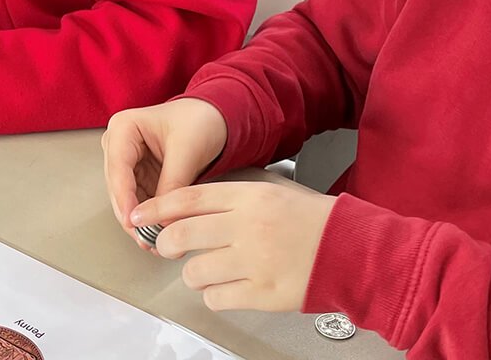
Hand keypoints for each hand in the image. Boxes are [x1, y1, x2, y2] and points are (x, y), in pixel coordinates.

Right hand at [102, 98, 228, 230]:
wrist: (215, 118)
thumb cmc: (200, 120)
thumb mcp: (187, 150)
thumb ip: (173, 184)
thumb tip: (163, 219)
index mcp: (123, 128)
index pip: (118, 168)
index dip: (124, 198)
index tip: (133, 221)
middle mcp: (119, 145)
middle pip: (118, 187)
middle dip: (132, 215)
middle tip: (145, 239)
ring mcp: (128, 163)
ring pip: (126, 199)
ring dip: (139, 221)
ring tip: (154, 241)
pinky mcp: (140, 177)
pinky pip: (140, 202)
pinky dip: (149, 217)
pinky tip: (158, 233)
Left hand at [131, 181, 336, 312]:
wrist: (350, 249)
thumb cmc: (311, 221)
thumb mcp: (270, 192)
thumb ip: (229, 198)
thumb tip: (182, 208)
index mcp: (250, 197)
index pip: (189, 198)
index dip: (157, 209)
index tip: (140, 217)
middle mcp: (249, 227)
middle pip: (182, 235)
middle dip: (167, 244)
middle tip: (169, 247)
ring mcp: (255, 262)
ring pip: (194, 272)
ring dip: (193, 274)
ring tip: (211, 269)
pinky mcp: (263, 293)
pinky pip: (217, 298)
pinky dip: (215, 295)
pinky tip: (228, 286)